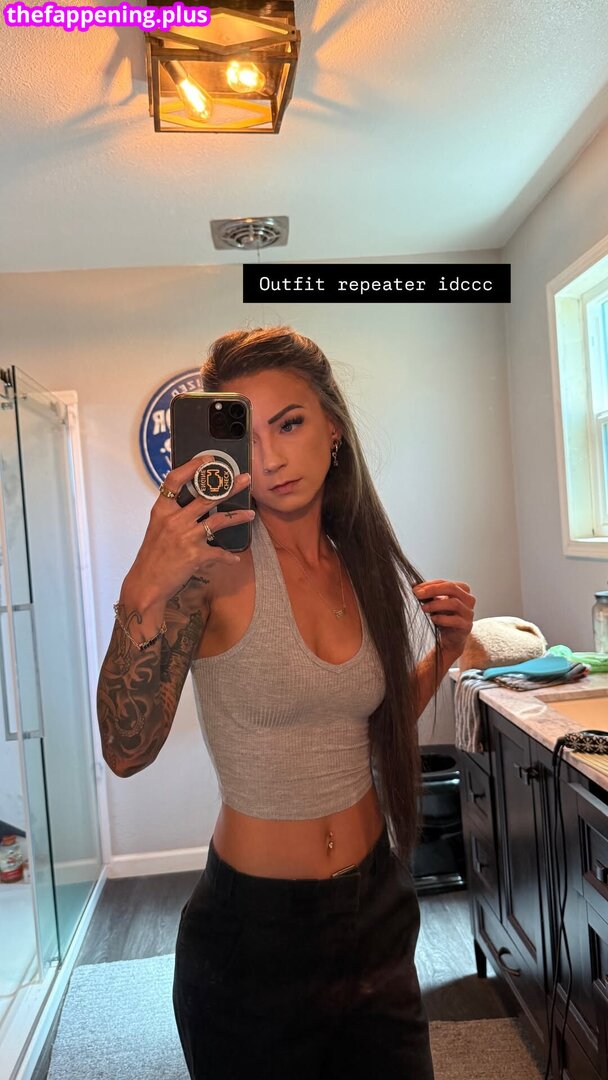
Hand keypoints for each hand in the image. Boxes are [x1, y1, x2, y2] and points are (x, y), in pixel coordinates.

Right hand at [133, 455, 253, 603]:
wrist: (146, 584)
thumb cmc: (152, 555)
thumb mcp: (157, 528)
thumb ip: (173, 513)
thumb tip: (194, 502)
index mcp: (161, 510)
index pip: (174, 479)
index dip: (192, 466)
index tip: (208, 460)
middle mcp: (174, 520)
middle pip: (206, 496)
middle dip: (230, 486)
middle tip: (245, 479)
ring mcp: (185, 537)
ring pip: (219, 521)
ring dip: (238, 517)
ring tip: (251, 514)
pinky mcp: (195, 555)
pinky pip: (219, 552)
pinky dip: (227, 556)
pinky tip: (234, 557)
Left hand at [412, 579, 475, 660]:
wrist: (450, 638)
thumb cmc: (443, 616)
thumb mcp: (436, 602)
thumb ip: (428, 594)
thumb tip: (415, 587)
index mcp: (463, 589)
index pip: (445, 582)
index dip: (430, 584)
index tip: (415, 589)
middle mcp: (469, 599)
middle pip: (452, 588)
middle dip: (432, 590)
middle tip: (418, 594)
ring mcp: (469, 613)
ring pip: (454, 603)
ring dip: (436, 604)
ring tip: (423, 608)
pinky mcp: (466, 626)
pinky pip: (454, 620)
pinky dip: (442, 618)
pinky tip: (433, 619)